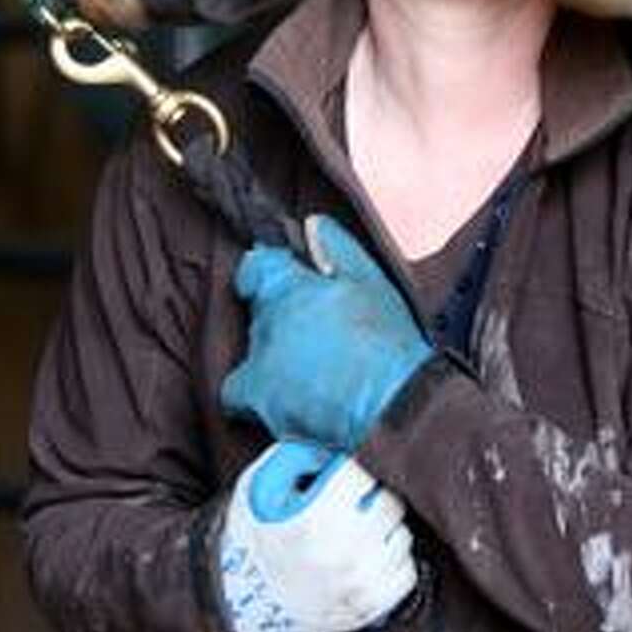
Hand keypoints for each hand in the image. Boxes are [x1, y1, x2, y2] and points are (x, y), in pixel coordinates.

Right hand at [216, 438, 417, 631]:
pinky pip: (406, 572)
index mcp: (315, 519)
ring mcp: (359, 585)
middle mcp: (343, 553)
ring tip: (362, 525)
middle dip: (373, 492)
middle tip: (356, 496)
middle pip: (391, 501)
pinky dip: (393, 558)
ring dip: (385, 525)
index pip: (362, 471)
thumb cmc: (254, 536)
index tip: (344, 468)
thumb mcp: (260, 485)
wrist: (244, 604)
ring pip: (403, 535)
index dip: (353, 462)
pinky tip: (371, 552)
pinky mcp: (369, 609)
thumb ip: (297, 453)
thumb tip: (337, 441)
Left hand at [221, 214, 432, 451]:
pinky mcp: (259, 401)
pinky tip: (286, 401)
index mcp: (289, 287)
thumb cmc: (388, 344)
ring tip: (308, 370)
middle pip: (257, 311)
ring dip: (271, 356)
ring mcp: (259, 362)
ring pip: (252, 351)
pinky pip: (238, 394)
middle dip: (279, 318)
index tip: (279, 279)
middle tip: (313, 332)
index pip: (255, 267)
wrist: (393, 406)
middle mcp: (267, 322)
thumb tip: (312, 225)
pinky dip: (256, 395)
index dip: (265, 272)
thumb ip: (338, 248)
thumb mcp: (372, 282)